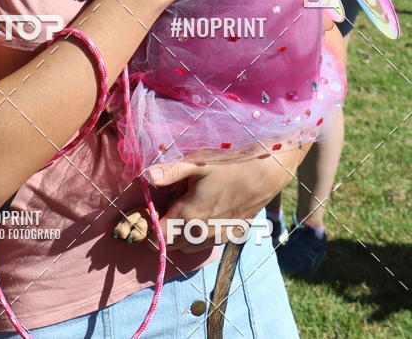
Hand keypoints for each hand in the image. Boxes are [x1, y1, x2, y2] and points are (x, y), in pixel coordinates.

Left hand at [147, 147, 307, 253]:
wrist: (264, 174)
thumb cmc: (228, 165)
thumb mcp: (196, 163)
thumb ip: (170, 172)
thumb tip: (147, 176)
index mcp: (187, 216)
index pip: (158, 236)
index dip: (150, 226)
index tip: (149, 211)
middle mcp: (200, 233)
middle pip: (171, 244)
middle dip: (164, 231)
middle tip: (165, 208)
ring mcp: (216, 237)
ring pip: (188, 247)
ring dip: (180, 235)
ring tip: (182, 211)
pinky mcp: (230, 236)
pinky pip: (205, 244)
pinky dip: (197, 236)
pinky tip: (203, 215)